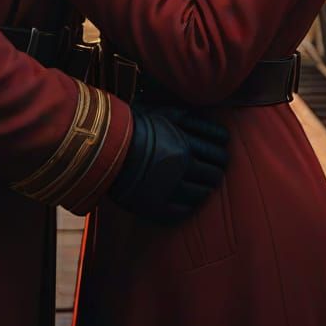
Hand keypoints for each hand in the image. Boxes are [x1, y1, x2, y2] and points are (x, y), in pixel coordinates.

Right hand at [109, 103, 229, 224]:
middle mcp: (182, 168)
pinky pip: (183, 211)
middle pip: (213, 175)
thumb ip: (192, 120)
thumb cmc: (135, 126)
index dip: (221, 154)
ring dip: (203, 189)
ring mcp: (171, 189)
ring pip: (201, 194)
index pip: (218, 154)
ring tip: (198, 185)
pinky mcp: (158, 207)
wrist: (104, 147)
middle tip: (211, 171)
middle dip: (215, 172)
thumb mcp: (164, 114)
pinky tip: (185, 199)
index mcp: (186, 145)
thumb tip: (220, 131)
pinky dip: (187, 206)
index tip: (219, 154)